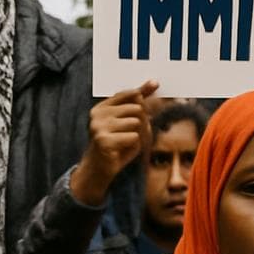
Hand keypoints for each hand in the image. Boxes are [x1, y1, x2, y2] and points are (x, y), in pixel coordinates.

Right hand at [72, 80, 158, 206]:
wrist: (98, 170)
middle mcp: (98, 114)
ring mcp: (99, 127)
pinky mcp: (103, 140)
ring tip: (126, 143)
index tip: (156, 83)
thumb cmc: (116, 146)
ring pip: (136, 122)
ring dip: (138, 135)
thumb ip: (138, 106)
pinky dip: (133, 146)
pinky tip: (121, 150)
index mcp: (102, 108)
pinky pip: (133, 137)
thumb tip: (153, 83)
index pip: (128, 94)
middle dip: (142, 122)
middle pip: (137, 108)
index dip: (143, 91)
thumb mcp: (128, 124)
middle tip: (133, 135)